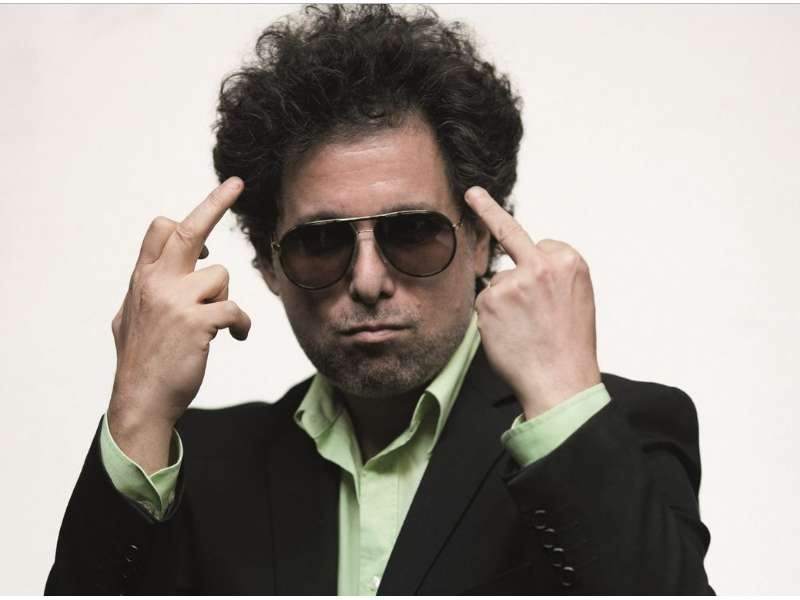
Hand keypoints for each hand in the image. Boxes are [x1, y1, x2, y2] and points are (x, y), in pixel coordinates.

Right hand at [108, 178, 250, 470]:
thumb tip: (151, 274)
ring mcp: (175, 301)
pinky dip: (241, 325)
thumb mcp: (130, 316)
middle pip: (187, 230)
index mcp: (142, 278)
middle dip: (214, 202)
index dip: (187, 216)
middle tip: (236, 184)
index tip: (212, 203)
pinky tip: (235, 337)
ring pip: (221, 275)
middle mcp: (155, 282)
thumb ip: (145, 289)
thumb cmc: (140, 360)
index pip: (160, 231)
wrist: (140, 400)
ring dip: (225, 298)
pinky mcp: (197, 322)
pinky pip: (235, 309)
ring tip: (215, 323)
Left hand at [465, 186, 600, 419]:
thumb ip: (550, 275)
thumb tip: (514, 265)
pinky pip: (484, 302)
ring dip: (503, 302)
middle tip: (472, 193)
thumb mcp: (574, 299)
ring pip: (496, 282)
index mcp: (570, 261)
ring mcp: (514, 281)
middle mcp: (542, 264)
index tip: (513, 229)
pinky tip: (509, 336)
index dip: (535, 265)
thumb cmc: (569, 346)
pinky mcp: (491, 300)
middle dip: (488, 209)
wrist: (561, 382)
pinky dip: (491, 319)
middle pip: (510, 236)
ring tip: (524, 331)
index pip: (540, 245)